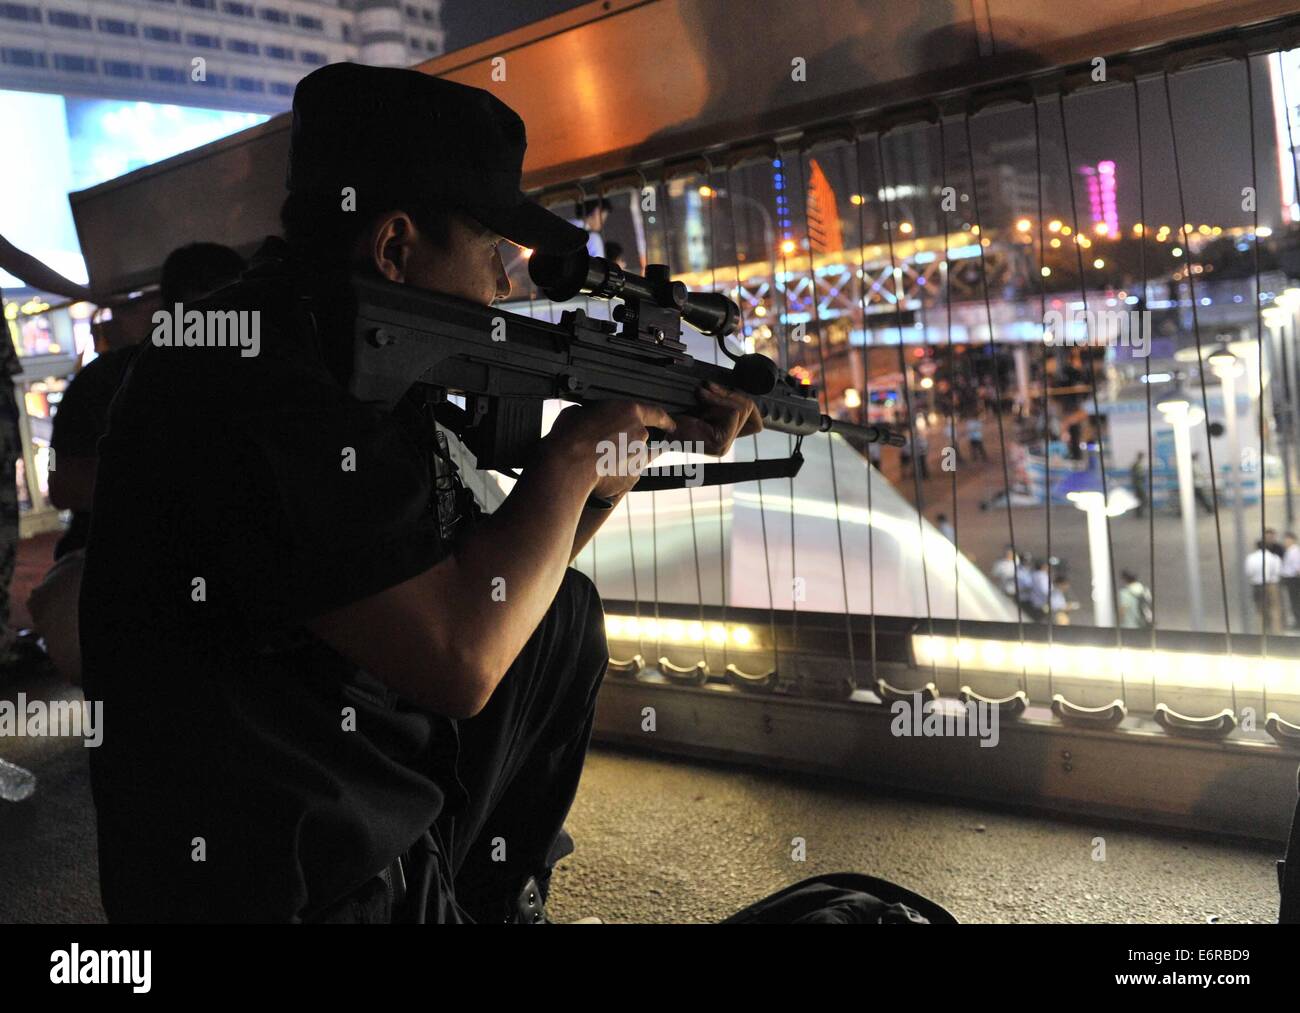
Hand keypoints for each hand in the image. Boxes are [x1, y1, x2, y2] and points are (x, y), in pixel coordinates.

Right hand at [538, 400, 677, 500]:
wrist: (569, 464)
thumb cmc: (570, 435)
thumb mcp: (578, 412)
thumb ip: (592, 414)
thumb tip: (585, 416)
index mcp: (630, 412)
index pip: (656, 414)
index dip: (665, 420)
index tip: (671, 426)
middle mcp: (640, 434)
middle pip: (642, 438)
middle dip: (628, 442)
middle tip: (606, 445)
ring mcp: (639, 457)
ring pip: (636, 458)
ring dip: (623, 459)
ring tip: (599, 461)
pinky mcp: (633, 477)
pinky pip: (629, 474)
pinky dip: (618, 474)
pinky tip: (601, 473)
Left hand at [670, 382, 763, 456]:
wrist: (658, 429)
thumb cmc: (675, 418)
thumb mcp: (703, 405)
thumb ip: (721, 400)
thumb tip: (732, 386)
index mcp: (726, 435)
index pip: (756, 420)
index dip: (742, 399)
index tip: (719, 388)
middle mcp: (728, 443)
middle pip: (750, 410)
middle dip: (730, 394)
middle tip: (708, 388)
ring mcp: (726, 444)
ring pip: (742, 409)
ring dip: (722, 397)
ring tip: (702, 394)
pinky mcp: (722, 442)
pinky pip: (733, 412)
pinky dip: (718, 400)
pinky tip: (701, 397)